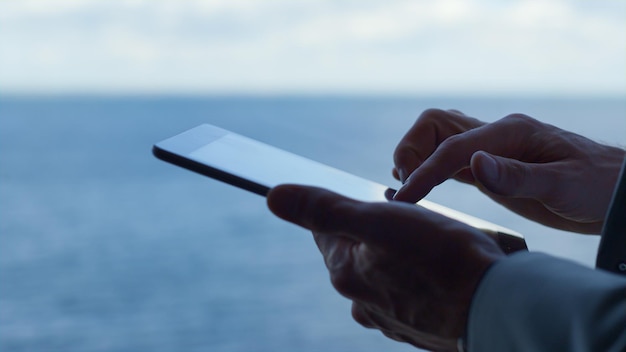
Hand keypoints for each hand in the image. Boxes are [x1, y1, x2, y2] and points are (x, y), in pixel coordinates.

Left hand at [267, 185, 504, 350]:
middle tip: (410, 223)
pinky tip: (439, 276)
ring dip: (399, 259)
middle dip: (376, 234)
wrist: (496, 307)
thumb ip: (324, 209)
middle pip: (357, 254)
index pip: (325, 231)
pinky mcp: (421, 329)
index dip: (346, 209)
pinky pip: (410, 297)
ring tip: (429, 247)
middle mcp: (363, 303)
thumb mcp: (377, 220)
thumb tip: (273, 197)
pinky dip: (418, 283)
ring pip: (384, 276)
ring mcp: (392, 320)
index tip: (371, 202)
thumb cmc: (440, 256)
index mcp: (345, 273)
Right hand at [393, 109, 624, 233]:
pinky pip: (449, 160)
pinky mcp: (490, 166)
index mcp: (511, 132)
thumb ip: (517, 176)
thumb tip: (473, 164)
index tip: (404, 197)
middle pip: (434, 126)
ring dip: (416, 158)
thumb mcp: (563, 185)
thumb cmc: (598, 187)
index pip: (452, 147)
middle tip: (406, 188)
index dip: (423, 171)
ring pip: (437, 139)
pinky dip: (428, 170)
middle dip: (411, 152)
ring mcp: (491, 149)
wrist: (615, 194)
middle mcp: (495, 134)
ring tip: (408, 191)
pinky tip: (420, 188)